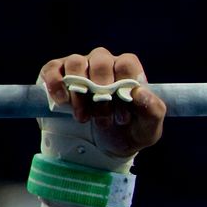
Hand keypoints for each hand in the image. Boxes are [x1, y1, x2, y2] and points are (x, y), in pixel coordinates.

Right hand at [39, 47, 166, 157]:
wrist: (102, 146)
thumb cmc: (128, 131)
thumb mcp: (148, 128)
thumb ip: (153, 110)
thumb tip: (140, 92)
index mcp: (128, 71)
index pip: (126, 62)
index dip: (123, 85)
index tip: (121, 113)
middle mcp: (105, 63)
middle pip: (101, 59)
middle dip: (101, 91)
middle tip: (102, 118)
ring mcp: (81, 67)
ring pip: (76, 62)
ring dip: (79, 91)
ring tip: (83, 118)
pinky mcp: (58, 75)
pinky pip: (53, 68)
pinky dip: (56, 83)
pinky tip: (62, 102)